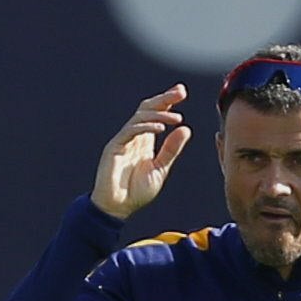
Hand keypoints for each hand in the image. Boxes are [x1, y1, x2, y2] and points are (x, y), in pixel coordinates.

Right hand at [92, 85, 192, 218]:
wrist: (117, 207)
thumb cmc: (136, 192)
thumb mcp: (160, 168)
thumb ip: (171, 149)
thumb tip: (185, 129)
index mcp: (144, 140)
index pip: (155, 114)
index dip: (167, 101)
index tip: (181, 92)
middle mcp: (133, 137)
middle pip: (147, 108)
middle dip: (164, 98)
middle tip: (180, 92)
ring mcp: (123, 140)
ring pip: (140, 116)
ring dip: (159, 114)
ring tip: (177, 118)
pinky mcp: (114, 147)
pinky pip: (131, 130)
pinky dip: (146, 126)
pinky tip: (161, 128)